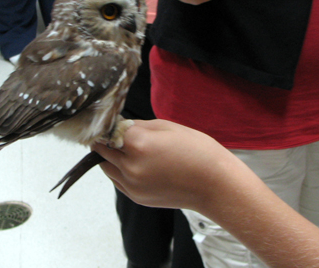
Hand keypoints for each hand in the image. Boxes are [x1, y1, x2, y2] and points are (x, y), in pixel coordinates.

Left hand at [93, 119, 235, 210]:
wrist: (216, 186)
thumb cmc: (198, 152)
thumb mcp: (168, 127)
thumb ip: (139, 126)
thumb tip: (121, 125)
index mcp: (138, 144)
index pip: (110, 130)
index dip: (113, 125)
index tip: (114, 122)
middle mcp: (130, 166)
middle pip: (103, 149)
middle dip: (108, 140)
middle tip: (117, 134)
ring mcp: (132, 185)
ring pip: (106, 166)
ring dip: (110, 156)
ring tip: (127, 150)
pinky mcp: (136, 197)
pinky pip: (117, 180)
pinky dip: (118, 171)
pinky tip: (134, 164)